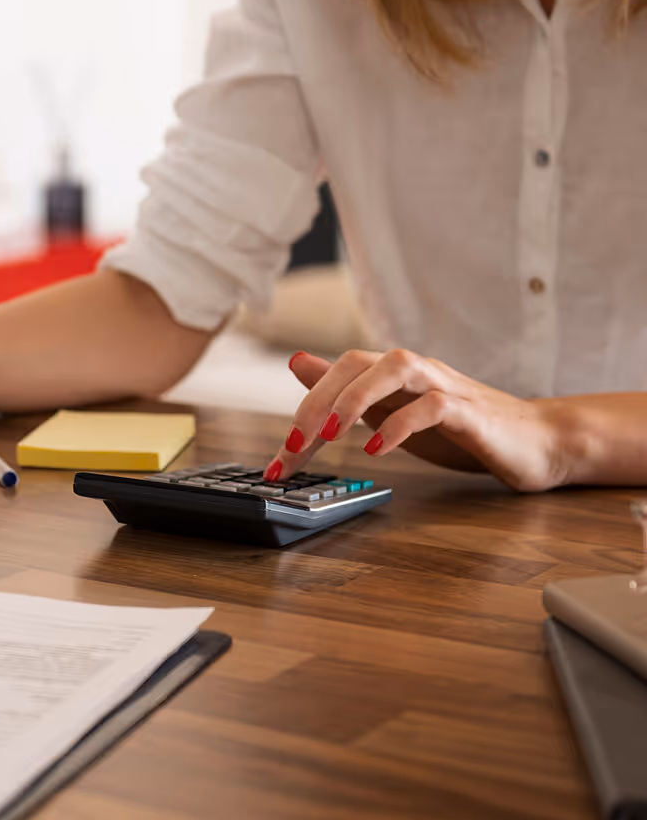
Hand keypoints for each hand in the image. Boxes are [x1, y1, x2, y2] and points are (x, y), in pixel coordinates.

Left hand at [266, 348, 569, 492]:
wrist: (537, 441)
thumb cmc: (461, 428)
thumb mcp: (391, 411)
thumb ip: (347, 391)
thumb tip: (297, 364)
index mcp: (391, 373)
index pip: (336, 372)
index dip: (302, 407)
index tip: (280, 455)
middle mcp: (415, 370)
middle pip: (355, 364)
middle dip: (316, 403)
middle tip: (292, 446)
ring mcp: (444, 386)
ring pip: (394, 369)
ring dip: (354, 399)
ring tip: (328, 434)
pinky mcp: (472, 412)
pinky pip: (433, 406)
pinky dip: (401, 424)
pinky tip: (377, 448)